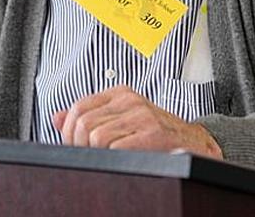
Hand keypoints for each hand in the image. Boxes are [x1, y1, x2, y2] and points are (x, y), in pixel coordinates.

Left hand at [52, 85, 222, 158]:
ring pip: (96, 136)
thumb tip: (56, 118)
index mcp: (120, 94)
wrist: (197, 143)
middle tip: (87, 157)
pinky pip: (116, 147)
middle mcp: (130, 101)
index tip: (72, 145)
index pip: (78, 107)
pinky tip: (122, 160)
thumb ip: (90, 116)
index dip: (68, 130)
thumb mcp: (122, 118)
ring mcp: (142, 116)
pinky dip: (113, 158)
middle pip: (83, 123)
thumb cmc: (158, 133)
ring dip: (95, 154)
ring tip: (106, 159)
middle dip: (78, 145)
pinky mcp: (153, 134)